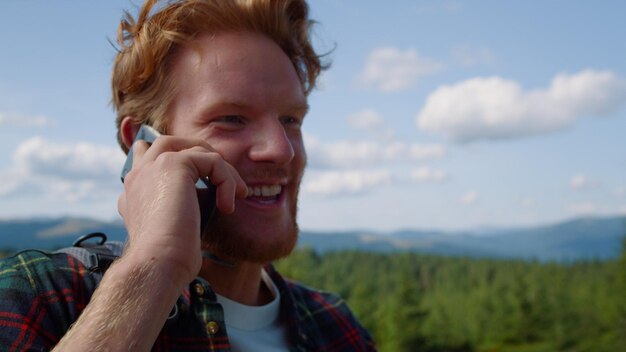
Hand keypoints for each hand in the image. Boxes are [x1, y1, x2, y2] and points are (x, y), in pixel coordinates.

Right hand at [117, 136, 246, 284]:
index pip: (146, 158)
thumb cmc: (170, 258)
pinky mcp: (173, 164)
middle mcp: (138, 174)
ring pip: (195, 149)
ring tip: (237, 193)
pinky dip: (227, 181)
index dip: (175, 162)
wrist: (158, 263)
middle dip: (201, 155)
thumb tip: (210, 200)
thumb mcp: (174, 228)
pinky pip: (212, 160)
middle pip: (170, 142)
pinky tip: (227, 206)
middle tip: (223, 180)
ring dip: (221, 169)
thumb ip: (182, 208)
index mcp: (133, 190)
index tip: (205, 183)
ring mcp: (153, 166)